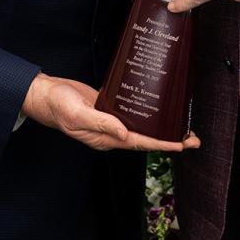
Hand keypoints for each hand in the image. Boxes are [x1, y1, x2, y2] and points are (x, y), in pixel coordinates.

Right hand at [21, 73, 200, 151]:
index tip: (181, 145)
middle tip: (194, 138)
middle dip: (170, 139)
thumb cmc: (59, 106)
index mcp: (105, 139)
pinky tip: (159, 106)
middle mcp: (112, 132)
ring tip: (183, 125)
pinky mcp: (109, 108)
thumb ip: (102, 124)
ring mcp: (111, 121)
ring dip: (162, 126)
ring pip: (142, 126)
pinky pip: (132, 112)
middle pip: (146, 138)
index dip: (161, 145)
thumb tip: (125, 134)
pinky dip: (147, 111)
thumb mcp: (79, 114)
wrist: (45, 94)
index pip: (139, 144)